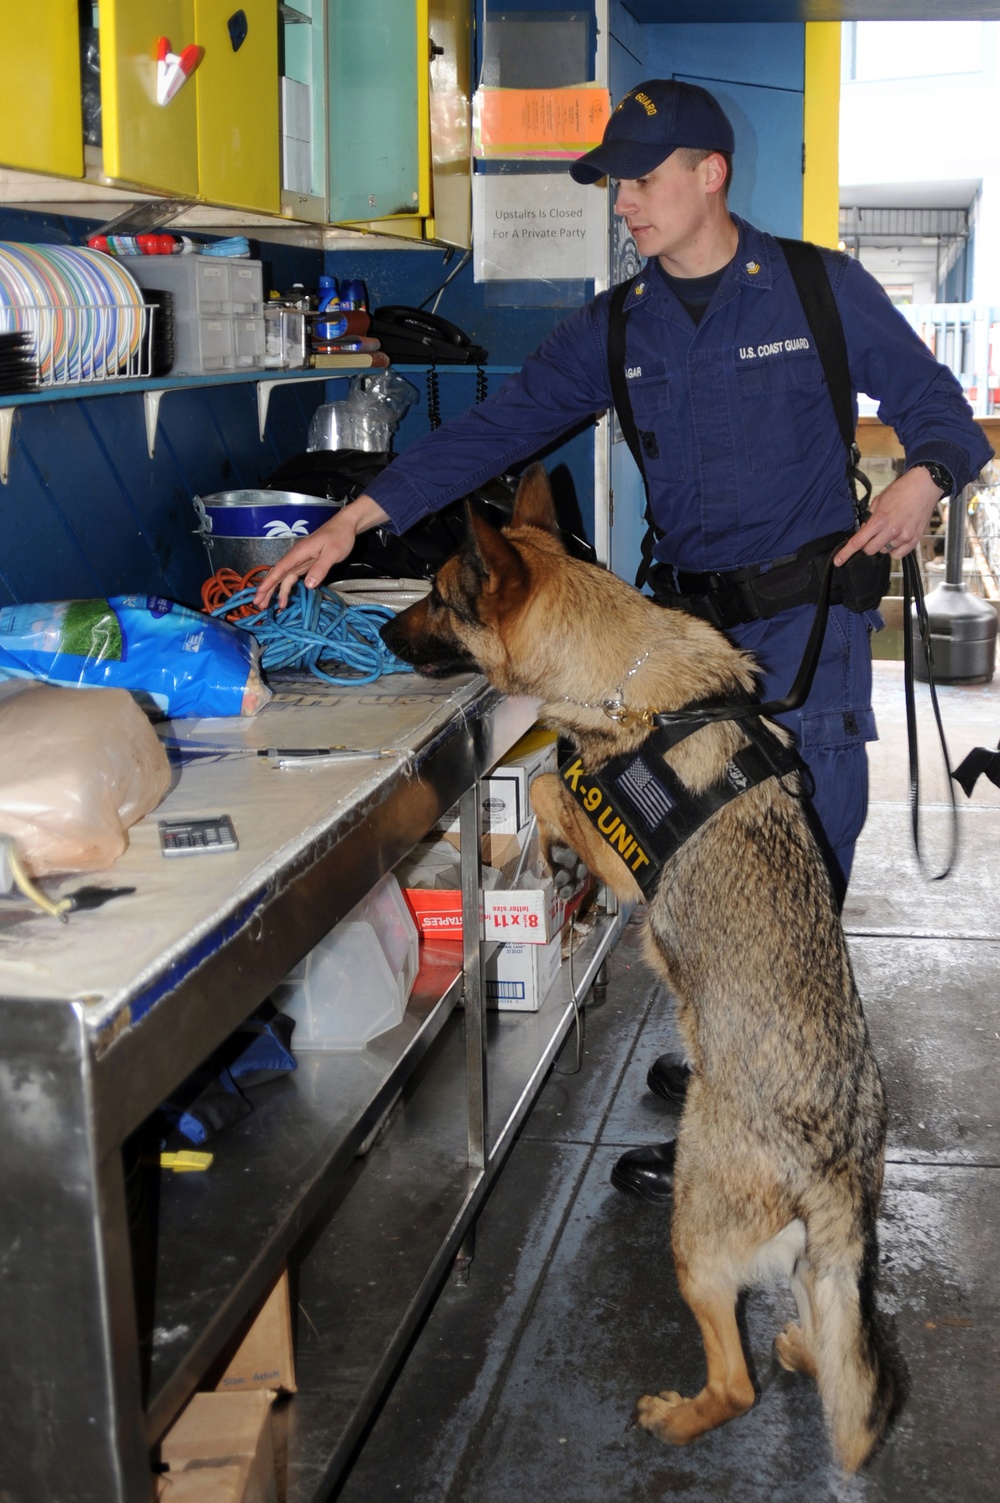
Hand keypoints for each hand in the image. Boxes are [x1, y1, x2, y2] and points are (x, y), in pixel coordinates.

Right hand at [252, 493, 389, 609]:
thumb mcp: (333, 553)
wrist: (345, 526)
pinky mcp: (305, 564)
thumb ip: (320, 568)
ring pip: (283, 577)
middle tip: (258, 604)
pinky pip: (292, 577)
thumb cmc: (339, 536)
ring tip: (267, 606)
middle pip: (277, 574)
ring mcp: (300, 560)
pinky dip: (286, 588)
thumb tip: (308, 584)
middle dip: (267, 589)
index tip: (260, 592)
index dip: (269, 581)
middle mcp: (296, 556)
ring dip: (275, 591)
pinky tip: (284, 598)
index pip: (280, 568)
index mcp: (299, 552)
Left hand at [833, 466, 945, 566]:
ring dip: (883, 544)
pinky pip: (898, 554)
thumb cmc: (902, 490)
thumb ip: (869, 518)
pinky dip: (895, 548)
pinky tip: (897, 536)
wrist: (925, 486)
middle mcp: (892, 530)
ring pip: (884, 551)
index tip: (838, 561)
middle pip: (870, 550)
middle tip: (873, 534)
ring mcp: (904, 536)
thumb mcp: (879, 500)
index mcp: (880, 519)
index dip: (846, 553)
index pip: (859, 541)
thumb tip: (863, 531)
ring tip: (891, 528)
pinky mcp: (914, 539)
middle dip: (867, 544)